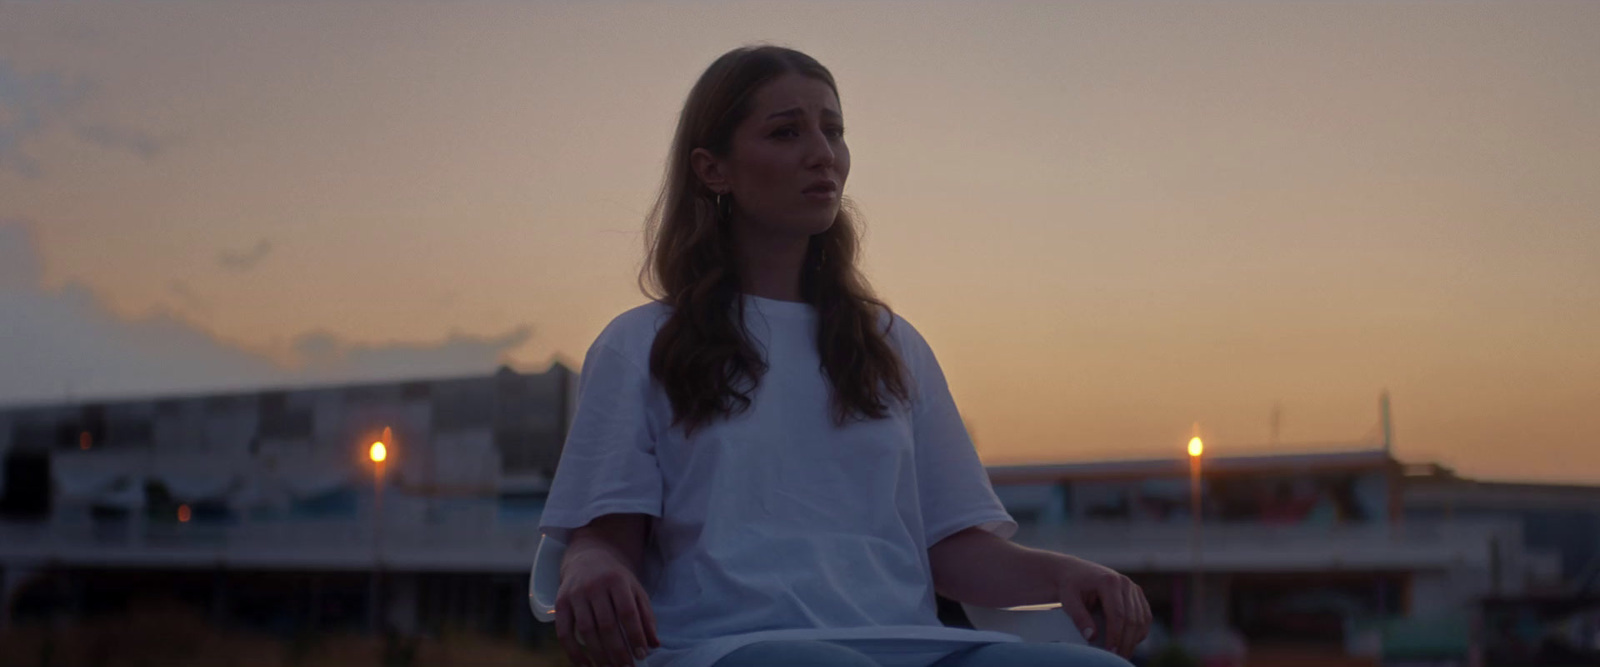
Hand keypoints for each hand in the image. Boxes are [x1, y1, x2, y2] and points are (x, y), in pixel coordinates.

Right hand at [554, 544, 658, 666]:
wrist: (587, 558)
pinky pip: (564, 632)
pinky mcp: (560, 603)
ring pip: (586, 630)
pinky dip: (573, 652)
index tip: (642, 655)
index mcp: (617, 580)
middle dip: (618, 650)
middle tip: (626, 666)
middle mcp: (594, 586)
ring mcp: (575, 594)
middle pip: (607, 624)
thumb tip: (654, 644)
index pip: (627, 612)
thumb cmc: (616, 580)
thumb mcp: (635, 590)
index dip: (635, 635)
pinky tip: (586, 665)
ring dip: (599, 654)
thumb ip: (646, 616)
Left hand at [1050, 555, 1150, 657]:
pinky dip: (1140, 632)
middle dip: (1126, 642)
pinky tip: (1130, 643)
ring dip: (1135, 639)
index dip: (1116, 636)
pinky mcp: (1137, 595)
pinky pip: (1145, 616)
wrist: (1073, 572)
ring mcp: (1133, 588)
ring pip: (1142, 619)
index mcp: (1109, 581)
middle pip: (1133, 619)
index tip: (1110, 652)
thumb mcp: (1068, 600)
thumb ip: (1079, 617)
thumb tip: (1092, 637)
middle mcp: (1125, 583)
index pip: (1118, 615)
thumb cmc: (1069, 586)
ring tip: (1123, 654)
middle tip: (1117, 658)